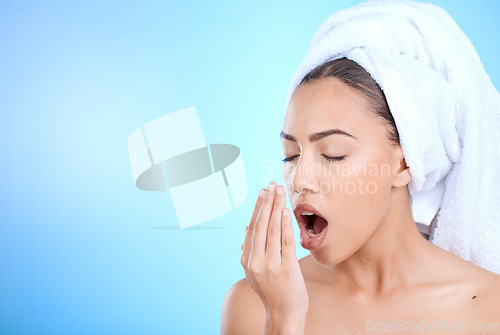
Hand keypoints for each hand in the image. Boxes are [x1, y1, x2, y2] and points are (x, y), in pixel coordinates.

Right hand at [240, 182, 308, 332]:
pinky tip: (286, 211)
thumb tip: (248, 228)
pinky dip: (285, 225)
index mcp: (247, 260)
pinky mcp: (286, 269)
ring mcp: (270, 265)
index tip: (263, 192)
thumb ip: (252, 250)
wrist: (284, 315)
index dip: (258, 208)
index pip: (252, 228)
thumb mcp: (256, 271)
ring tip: (279, 191)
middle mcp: (255, 262)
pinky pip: (284, 242)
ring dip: (276, 208)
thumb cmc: (273, 291)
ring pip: (272, 230)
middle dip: (266, 203)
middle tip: (271, 185)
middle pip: (260, 225)